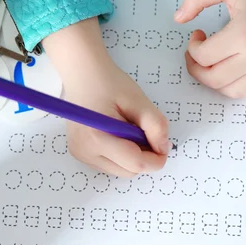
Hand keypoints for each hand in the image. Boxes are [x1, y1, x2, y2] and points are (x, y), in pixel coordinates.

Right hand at [42, 18, 171, 177]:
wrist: (82, 73)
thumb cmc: (108, 82)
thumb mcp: (139, 100)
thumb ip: (156, 125)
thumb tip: (163, 149)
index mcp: (96, 138)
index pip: (135, 163)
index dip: (156, 159)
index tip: (164, 146)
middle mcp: (84, 151)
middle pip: (129, 171)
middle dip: (144, 156)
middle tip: (144, 131)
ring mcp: (80, 154)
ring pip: (121, 170)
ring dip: (133, 156)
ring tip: (128, 129)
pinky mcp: (81, 154)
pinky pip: (111, 165)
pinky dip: (122, 155)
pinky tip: (118, 134)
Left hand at [175, 0, 245, 100]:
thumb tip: (178, 18)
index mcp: (243, 34)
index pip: (204, 57)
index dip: (192, 48)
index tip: (197, 35)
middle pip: (215, 79)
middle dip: (198, 69)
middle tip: (197, 54)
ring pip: (234, 91)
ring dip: (217, 81)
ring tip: (216, 63)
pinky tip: (238, 73)